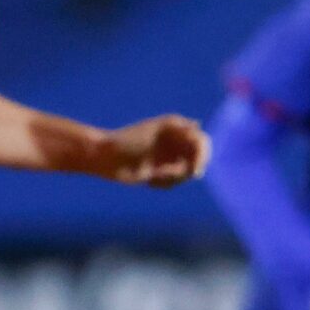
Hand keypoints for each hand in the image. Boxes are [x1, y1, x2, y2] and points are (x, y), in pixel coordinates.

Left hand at [94, 114, 211, 186]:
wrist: (108, 158)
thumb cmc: (130, 140)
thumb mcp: (156, 130)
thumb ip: (179, 128)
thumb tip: (198, 126)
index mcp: (176, 129)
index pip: (201, 141)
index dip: (202, 154)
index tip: (194, 168)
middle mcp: (175, 144)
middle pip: (198, 158)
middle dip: (191, 169)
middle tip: (180, 176)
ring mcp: (169, 159)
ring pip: (186, 173)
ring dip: (174, 178)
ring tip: (154, 177)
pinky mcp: (161, 173)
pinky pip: (174, 182)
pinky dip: (165, 183)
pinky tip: (149, 180)